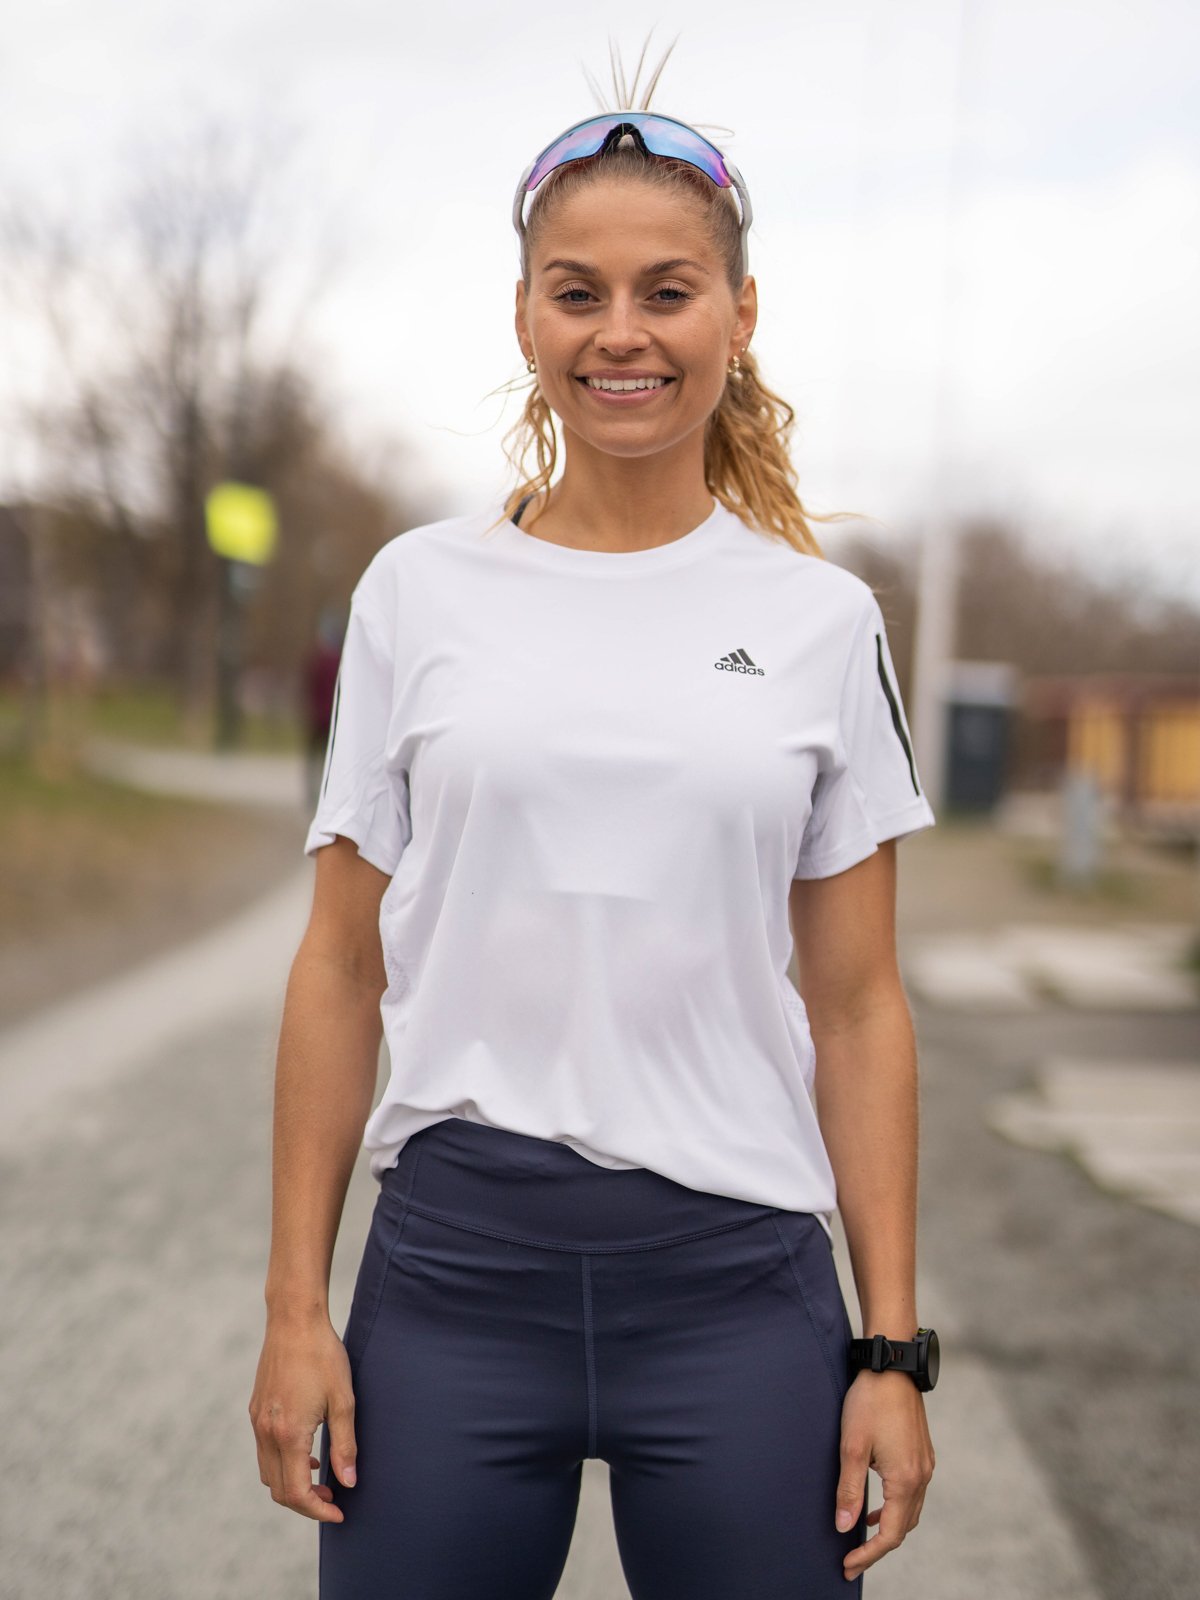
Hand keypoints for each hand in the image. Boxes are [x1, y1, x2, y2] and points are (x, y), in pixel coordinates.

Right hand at [249, 1316, 357, 1522]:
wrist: (294, 1320)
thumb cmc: (323, 1356)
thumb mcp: (343, 1400)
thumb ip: (345, 1445)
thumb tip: (349, 1482)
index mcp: (289, 1435)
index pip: (296, 1493)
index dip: (317, 1510)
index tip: (339, 1512)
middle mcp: (266, 1433)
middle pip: (279, 1490)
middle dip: (305, 1502)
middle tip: (334, 1498)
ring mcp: (257, 1422)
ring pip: (268, 1473)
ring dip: (292, 1484)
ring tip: (322, 1477)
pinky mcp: (256, 1410)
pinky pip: (265, 1452)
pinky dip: (283, 1463)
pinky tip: (307, 1452)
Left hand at [835, 1369, 934, 1580]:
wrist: (892, 1366)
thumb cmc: (869, 1402)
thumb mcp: (851, 1447)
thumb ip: (849, 1490)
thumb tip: (844, 1527)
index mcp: (905, 1480)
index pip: (890, 1534)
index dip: (869, 1554)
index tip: (848, 1566)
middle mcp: (921, 1476)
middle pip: (903, 1527)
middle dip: (878, 1546)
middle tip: (852, 1559)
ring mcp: (925, 1464)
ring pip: (910, 1511)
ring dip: (888, 1527)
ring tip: (863, 1537)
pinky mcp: (923, 1453)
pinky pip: (913, 1493)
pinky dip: (896, 1507)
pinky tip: (878, 1505)